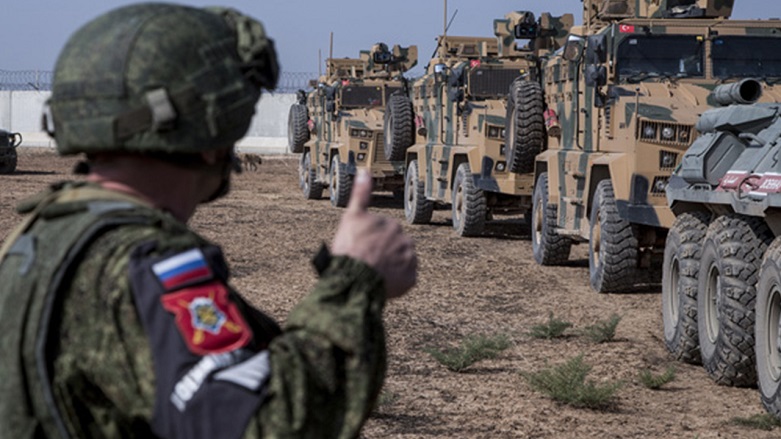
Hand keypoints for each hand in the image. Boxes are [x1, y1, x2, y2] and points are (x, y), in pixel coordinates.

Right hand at [331, 170, 416, 297]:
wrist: (354, 278)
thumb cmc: (350, 247)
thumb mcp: (352, 217)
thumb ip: (360, 194)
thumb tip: (364, 170)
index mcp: (393, 225)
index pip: (384, 232)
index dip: (370, 241)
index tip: (360, 248)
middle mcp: (406, 240)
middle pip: (394, 247)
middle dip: (383, 253)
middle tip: (366, 262)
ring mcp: (409, 261)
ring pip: (401, 263)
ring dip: (391, 267)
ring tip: (373, 273)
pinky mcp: (410, 280)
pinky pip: (405, 279)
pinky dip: (396, 281)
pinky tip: (382, 282)